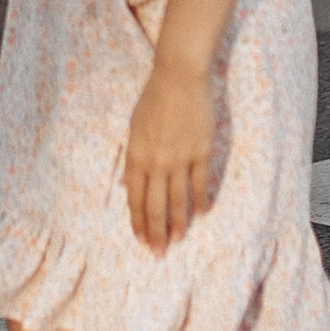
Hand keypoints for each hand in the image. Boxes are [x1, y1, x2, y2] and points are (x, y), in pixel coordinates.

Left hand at [121, 63, 216, 253]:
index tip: (141, 239)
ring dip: (178, 223)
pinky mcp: (201, 151)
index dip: (138, 221)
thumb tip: (127, 185)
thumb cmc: (153, 100)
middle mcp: (157, 161)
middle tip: (158, 253)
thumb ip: (132, 159)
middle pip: (156, 206)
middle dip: (156, 233)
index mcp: (136, 155)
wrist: (178, 77)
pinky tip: (202, 214)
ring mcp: (180, 158)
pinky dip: (201, 200)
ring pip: (179, 200)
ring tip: (178, 240)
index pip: (136, 198)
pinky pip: (201, 183)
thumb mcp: (134, 128)